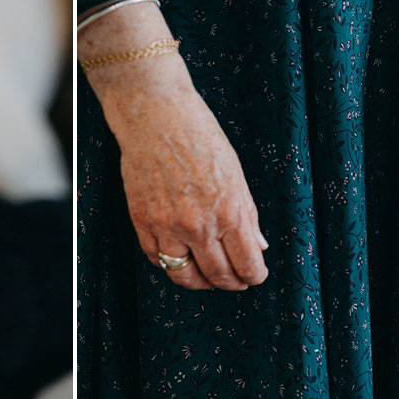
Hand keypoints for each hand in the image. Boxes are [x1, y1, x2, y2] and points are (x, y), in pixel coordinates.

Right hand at [81, 0, 267, 291]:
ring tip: (208, 276)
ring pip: (184, 277)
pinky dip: (171, 264)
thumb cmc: (199, 136)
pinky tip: (180, 257)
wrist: (155, 115)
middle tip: (236, 280)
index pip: (247, 264)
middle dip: (232, 283)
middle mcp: (198, 225)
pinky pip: (157, 259)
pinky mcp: (142, 221)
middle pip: (218, 276)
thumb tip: (257, 244)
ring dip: (201, 282)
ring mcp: (167, 226)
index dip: (254, 275)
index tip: (255, 275)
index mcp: (229, 212)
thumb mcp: (235, 174)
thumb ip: (247, 214)